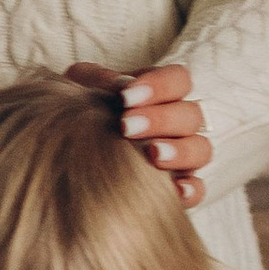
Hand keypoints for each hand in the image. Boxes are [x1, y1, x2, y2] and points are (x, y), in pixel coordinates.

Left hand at [67, 58, 209, 208]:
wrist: (67, 152)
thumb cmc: (82, 111)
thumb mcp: (82, 88)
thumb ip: (97, 79)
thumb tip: (118, 83)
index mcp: (161, 93)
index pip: (179, 79)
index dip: (159, 85)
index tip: (125, 96)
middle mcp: (178, 122)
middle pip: (191, 114)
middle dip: (160, 119)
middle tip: (126, 126)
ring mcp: (183, 154)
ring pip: (201, 149)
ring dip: (180, 151)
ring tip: (152, 155)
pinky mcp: (180, 186)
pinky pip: (198, 188)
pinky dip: (192, 189)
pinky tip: (175, 190)